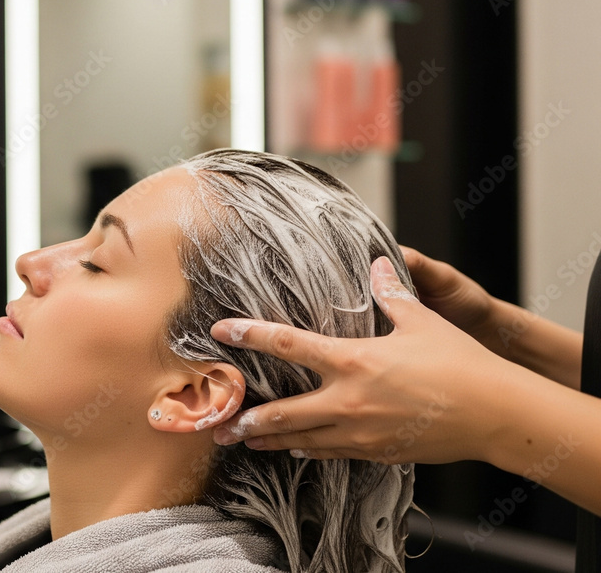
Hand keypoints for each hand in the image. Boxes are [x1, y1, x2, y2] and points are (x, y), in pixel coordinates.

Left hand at [209, 256, 510, 464]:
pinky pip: (334, 453)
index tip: (221, 332)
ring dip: (272, 441)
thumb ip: (391, 293)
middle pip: (285, 412)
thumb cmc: (459, 363)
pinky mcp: (378, 451)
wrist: (495, 414)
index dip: (250, 336)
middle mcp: (349, 399)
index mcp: (353, 360)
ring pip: (305, 440)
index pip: (288, 344)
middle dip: (248, 420)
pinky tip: (299, 449)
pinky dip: (311, 450)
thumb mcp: (420, 321)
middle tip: (220, 424)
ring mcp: (362, 431)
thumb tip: (379, 262)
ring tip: (247, 441)